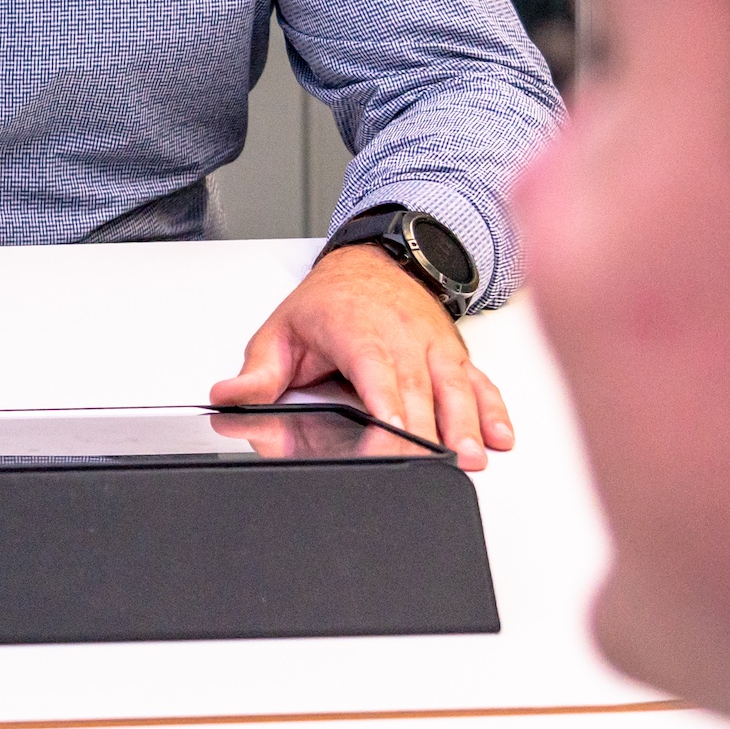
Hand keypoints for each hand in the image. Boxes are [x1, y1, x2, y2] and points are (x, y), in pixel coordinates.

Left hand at [209, 244, 515, 469]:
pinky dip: (494, 410)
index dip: (387, 406)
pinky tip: (502, 437)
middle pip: (420, 391)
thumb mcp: (281, 331)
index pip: (376, 374)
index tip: (393, 434)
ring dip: (468, 424)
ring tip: (475, 457)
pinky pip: (480, 384)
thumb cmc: (330, 300)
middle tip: (437, 467)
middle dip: (430, 431)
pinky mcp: (455, 357)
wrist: (374, 261)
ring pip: (456, 388)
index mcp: (359, 333)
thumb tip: (227, 396)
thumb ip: (257, 372)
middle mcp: (404, 340)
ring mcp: (434, 348)